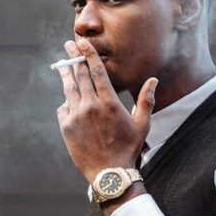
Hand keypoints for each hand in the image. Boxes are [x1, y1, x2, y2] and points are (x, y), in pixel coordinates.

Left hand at [55, 38, 158, 182]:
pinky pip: (63, 109)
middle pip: (80, 75)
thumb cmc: (129, 149)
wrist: (109, 173)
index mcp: (110, 103)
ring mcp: (76, 116)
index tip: (82, 42)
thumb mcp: (142, 124)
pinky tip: (70, 101)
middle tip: (69, 44)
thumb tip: (153, 80)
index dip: (89, 54)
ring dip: (65, 74)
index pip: (97, 72)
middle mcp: (91, 106)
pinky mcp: (66, 127)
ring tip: (62, 64)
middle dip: (74, 57)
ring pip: (69, 89)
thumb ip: (146, 100)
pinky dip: (67, 103)